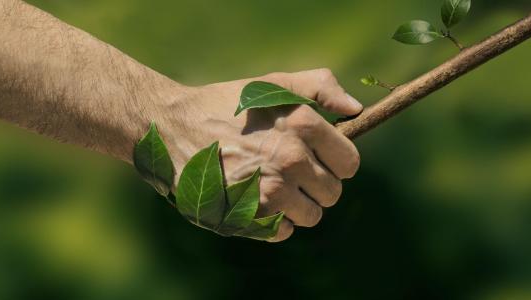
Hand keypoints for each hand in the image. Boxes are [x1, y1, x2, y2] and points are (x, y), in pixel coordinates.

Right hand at [155, 69, 361, 241]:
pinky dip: (275, 220)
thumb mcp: (274, 84)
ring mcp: (269, 191)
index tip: (320, 157)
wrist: (174, 127)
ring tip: (275, 184)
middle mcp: (290, 161)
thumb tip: (356, 109)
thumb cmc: (228, 105)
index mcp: (302, 126)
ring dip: (299, 205)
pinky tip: (256, 197)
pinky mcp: (248, 215)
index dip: (337, 161)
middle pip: (332, 193)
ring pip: (311, 216)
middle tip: (292, 169)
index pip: (349, 164)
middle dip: (317, 183)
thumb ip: (321, 87)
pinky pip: (283, 231)